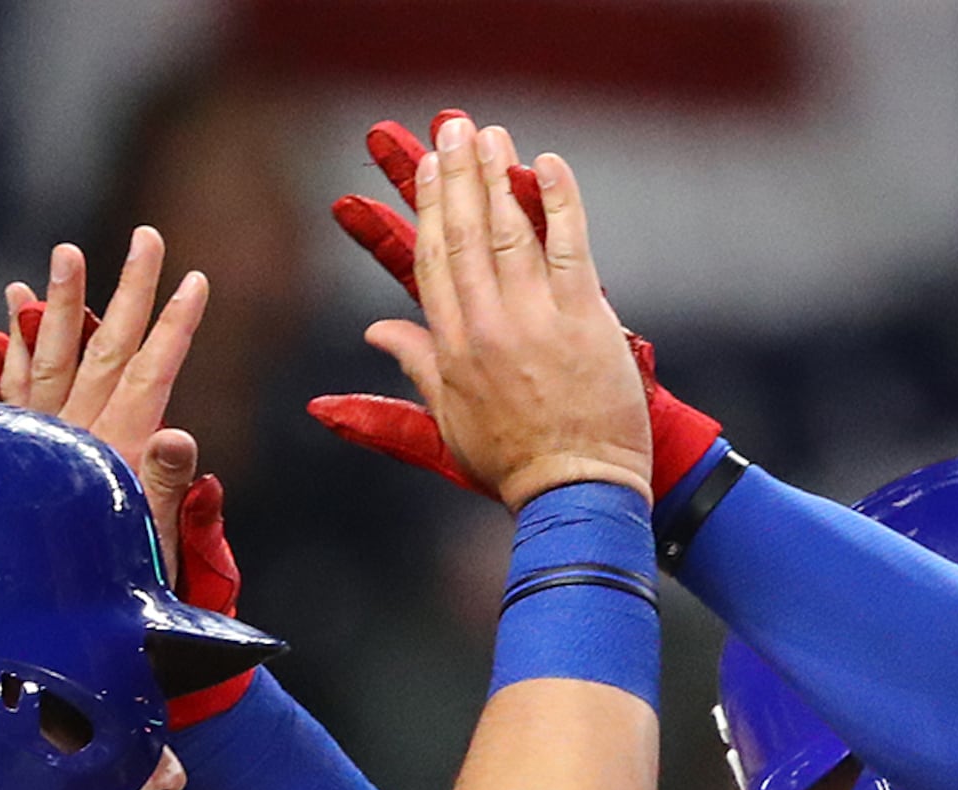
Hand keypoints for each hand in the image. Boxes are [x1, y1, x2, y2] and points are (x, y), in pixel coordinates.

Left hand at [0, 226, 208, 561]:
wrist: (57, 625)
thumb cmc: (119, 590)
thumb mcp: (154, 544)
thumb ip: (166, 486)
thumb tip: (181, 436)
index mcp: (117, 453)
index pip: (151, 374)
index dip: (174, 327)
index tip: (195, 281)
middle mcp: (75, 435)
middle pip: (105, 348)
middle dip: (130, 291)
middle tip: (147, 237)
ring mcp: (42, 438)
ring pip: (52, 354)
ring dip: (61, 300)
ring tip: (65, 249)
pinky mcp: (16, 447)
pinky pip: (13, 383)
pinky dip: (15, 341)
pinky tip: (13, 301)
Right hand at [311, 114, 717, 501]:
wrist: (577, 493)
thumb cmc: (516, 467)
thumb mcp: (449, 423)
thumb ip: (414, 369)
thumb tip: (375, 331)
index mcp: (452, 349)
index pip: (432, 262)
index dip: (427, 209)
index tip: (427, 169)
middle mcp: (486, 326)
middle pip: (464, 234)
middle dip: (456, 175)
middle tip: (452, 128)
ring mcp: (535, 319)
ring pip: (508, 231)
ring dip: (497, 174)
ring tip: (489, 133)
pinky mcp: (582, 319)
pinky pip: (569, 246)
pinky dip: (558, 201)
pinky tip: (547, 163)